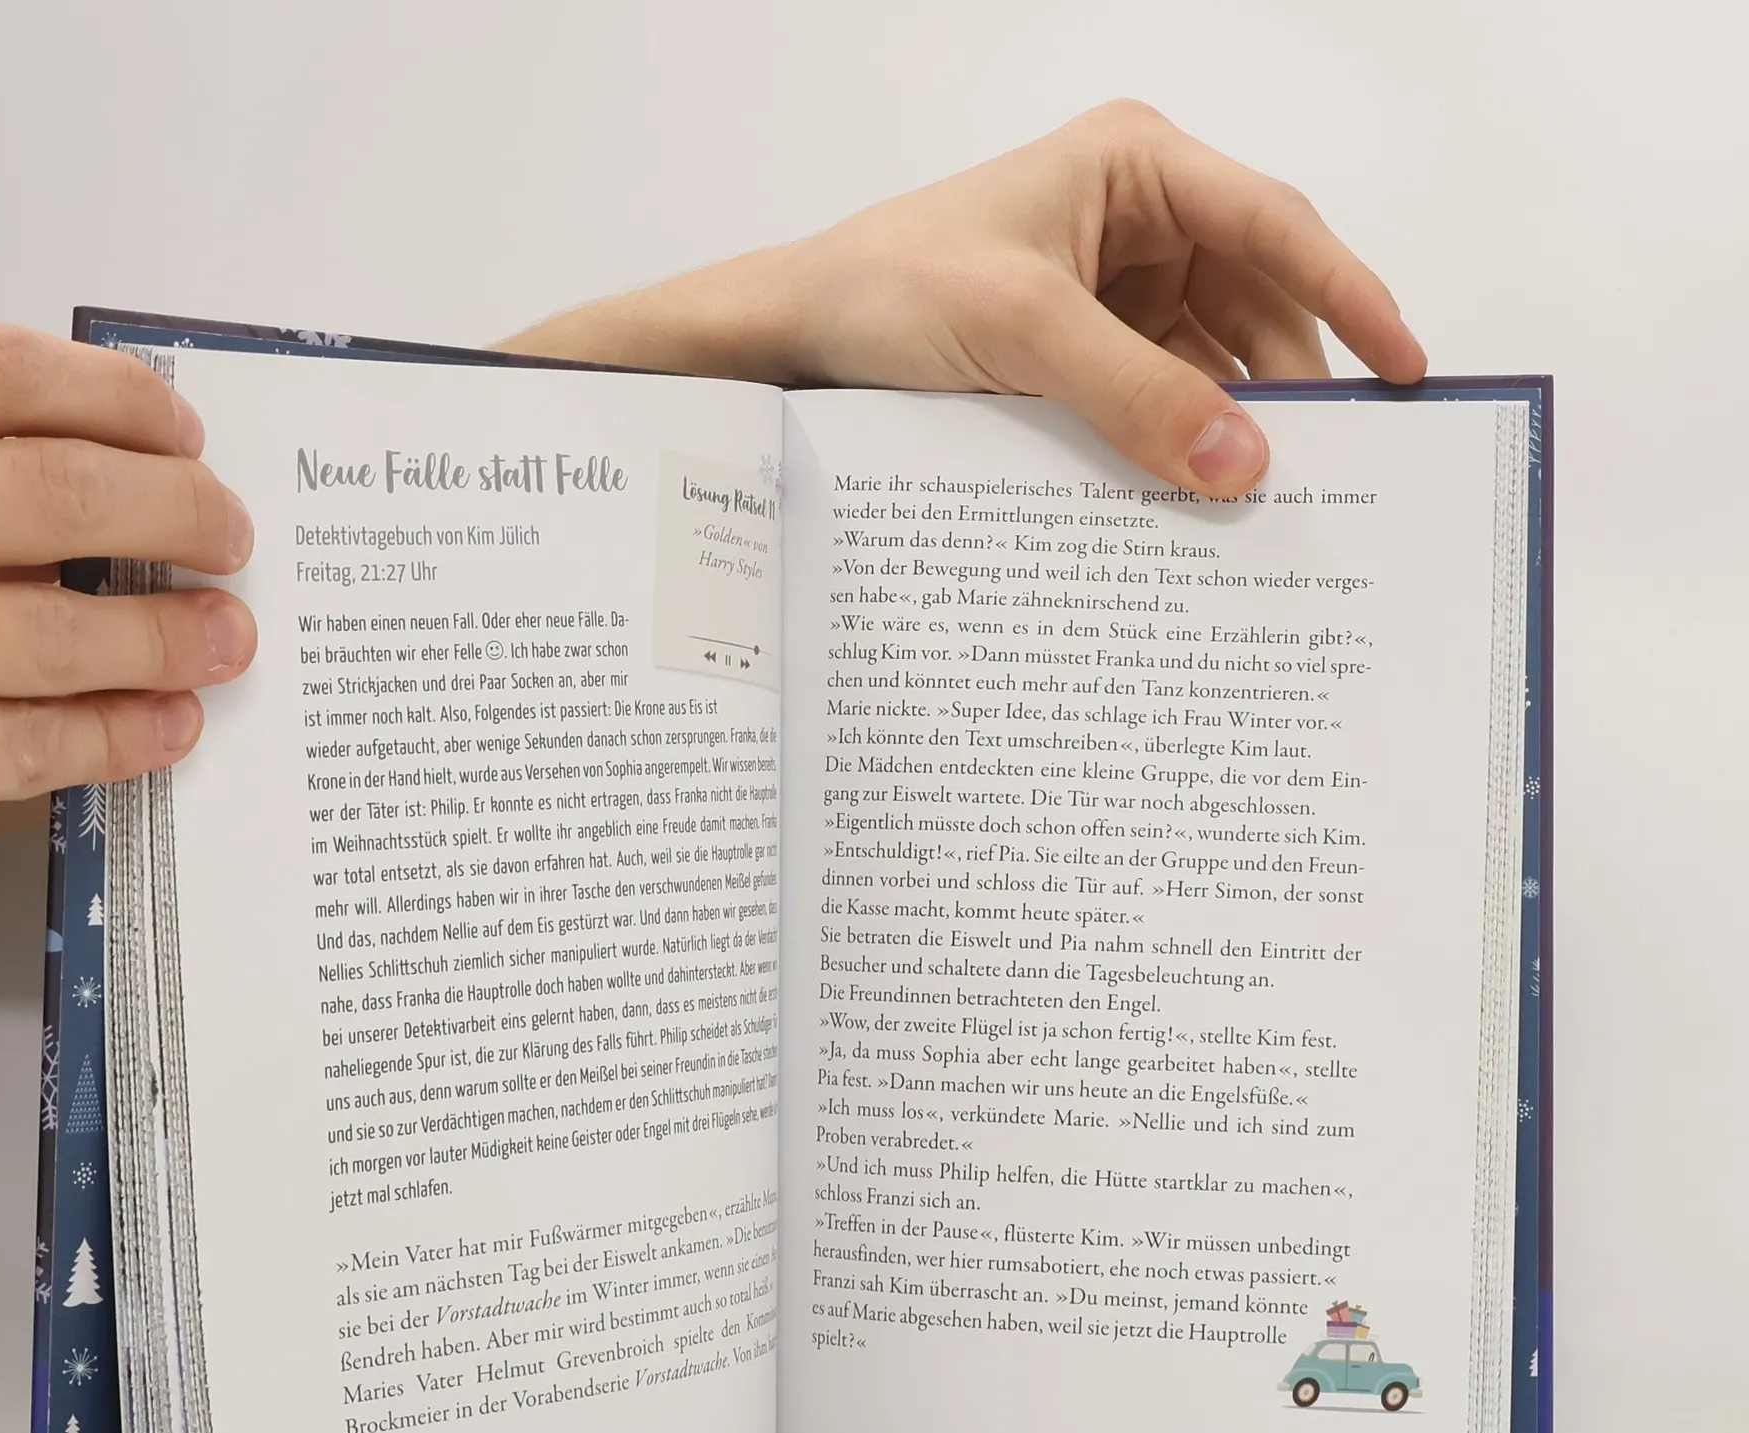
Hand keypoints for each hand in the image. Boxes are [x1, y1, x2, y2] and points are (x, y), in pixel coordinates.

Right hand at [0, 323, 256, 904]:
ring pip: (58, 626)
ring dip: (169, 632)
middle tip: (227, 534)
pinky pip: (33, 745)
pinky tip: (166, 723)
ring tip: (225, 635)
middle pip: (52, 491)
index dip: (109, 394)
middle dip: (175, 510)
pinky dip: (120, 735)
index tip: (177, 426)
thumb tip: (85, 485)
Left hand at [500, 101, 1424, 496]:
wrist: (787, 343)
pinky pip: (1158, 394)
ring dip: (1232, 423)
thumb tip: (1247, 463)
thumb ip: (1137, 396)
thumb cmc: (886, 293)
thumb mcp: (1021, 335)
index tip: (1407, 372)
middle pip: (1253, 303)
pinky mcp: (1078, 350)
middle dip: (1287, 383)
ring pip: (1210, 358)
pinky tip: (1194, 496)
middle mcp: (1134, 218)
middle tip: (1329, 473)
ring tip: (1262, 502)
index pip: (1277, 226)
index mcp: (1136, 167)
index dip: (1353, 297)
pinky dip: (1178, 441)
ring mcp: (1109, 287)